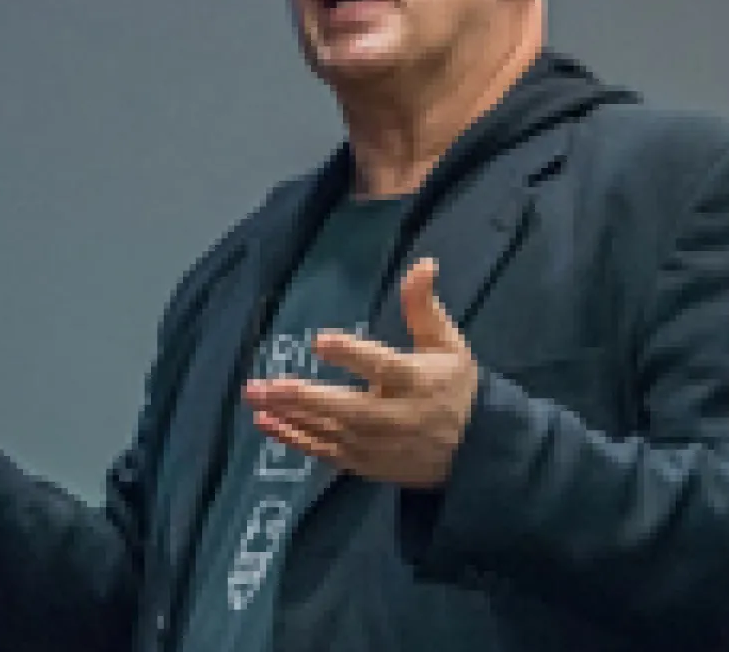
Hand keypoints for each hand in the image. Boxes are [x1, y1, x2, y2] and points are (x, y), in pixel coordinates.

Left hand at [243, 257, 478, 487]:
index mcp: (419, 382)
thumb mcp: (447, 343)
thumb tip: (423, 263)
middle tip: (268, 384)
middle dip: (307, 398)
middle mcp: (398, 417)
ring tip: (255, 397)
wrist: (474, 452)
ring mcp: (379, 446)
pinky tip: (263, 422)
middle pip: (350, 409)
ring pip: (331, 433)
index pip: (384, 367)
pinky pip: (325, 453)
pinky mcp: (365, 464)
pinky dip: (293, 440)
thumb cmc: (453, 386)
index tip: (320, 340)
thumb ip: (424, 306)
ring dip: (290, 416)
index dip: (352, 354)